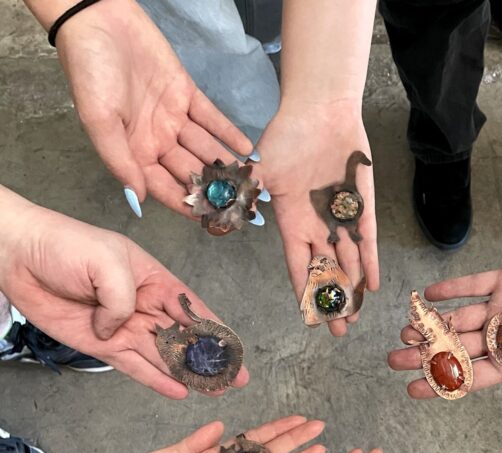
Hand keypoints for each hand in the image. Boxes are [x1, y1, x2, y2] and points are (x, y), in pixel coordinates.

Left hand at [0, 196, 247, 397]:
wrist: (17, 254)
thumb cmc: (64, 245)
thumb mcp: (106, 262)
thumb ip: (122, 300)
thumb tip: (121, 332)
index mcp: (153, 279)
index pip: (193, 309)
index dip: (217, 331)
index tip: (236, 350)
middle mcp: (144, 306)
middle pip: (185, 338)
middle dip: (210, 360)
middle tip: (234, 379)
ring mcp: (124, 328)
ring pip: (164, 356)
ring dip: (189, 374)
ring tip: (214, 390)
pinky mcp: (102, 345)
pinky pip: (134, 366)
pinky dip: (155, 379)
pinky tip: (178, 390)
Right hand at [55, 0, 251, 215]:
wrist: (98, 20)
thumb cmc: (89, 72)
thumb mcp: (99, 122)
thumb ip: (120, 162)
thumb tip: (138, 200)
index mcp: (135, 152)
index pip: (166, 187)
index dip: (188, 204)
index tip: (211, 220)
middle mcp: (157, 141)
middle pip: (190, 171)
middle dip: (214, 189)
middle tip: (241, 206)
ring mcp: (173, 118)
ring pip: (205, 148)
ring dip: (226, 165)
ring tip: (250, 182)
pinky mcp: (186, 95)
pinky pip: (212, 119)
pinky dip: (229, 134)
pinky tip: (248, 151)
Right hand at [255, 105, 377, 336]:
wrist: (319, 109)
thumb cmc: (286, 135)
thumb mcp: (260, 169)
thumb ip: (245, 196)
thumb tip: (214, 218)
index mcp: (291, 223)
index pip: (298, 267)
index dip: (303, 294)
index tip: (308, 320)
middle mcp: (316, 226)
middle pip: (325, 273)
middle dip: (331, 302)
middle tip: (338, 331)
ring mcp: (340, 217)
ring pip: (346, 262)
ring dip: (351, 290)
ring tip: (355, 317)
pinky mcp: (362, 206)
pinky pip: (367, 239)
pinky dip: (370, 261)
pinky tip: (372, 286)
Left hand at [387, 248, 501, 443]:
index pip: (473, 376)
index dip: (443, 383)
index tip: (413, 391)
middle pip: (458, 348)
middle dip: (426, 355)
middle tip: (394, 361)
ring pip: (460, 318)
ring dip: (433, 325)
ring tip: (405, 332)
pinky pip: (476, 283)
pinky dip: (453, 288)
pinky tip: (429, 296)